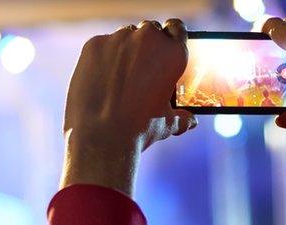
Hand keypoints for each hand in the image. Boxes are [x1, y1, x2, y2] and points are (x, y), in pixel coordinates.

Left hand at [61, 19, 197, 195]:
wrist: (101, 135)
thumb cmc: (139, 129)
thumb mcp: (167, 124)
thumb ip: (181, 118)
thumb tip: (190, 121)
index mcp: (173, 54)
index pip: (177, 28)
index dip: (171, 36)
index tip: (165, 45)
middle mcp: (149, 39)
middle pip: (150, 30)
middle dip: (147, 45)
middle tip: (141, 69)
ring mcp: (120, 39)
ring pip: (124, 37)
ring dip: (125, 50)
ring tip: (119, 79)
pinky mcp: (95, 44)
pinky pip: (102, 46)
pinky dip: (103, 58)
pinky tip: (101, 80)